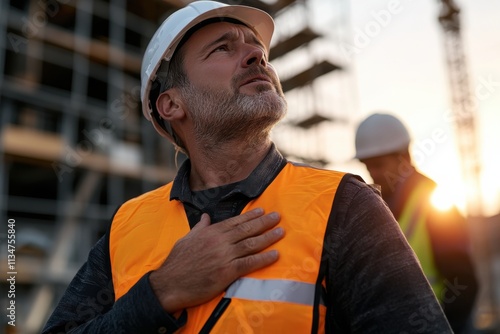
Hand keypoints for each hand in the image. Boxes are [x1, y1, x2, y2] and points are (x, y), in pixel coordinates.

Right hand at [149, 208, 283, 312]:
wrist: (170, 283)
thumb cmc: (177, 262)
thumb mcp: (187, 238)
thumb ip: (200, 227)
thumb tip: (206, 217)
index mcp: (211, 232)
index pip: (235, 221)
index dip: (250, 216)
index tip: (262, 211)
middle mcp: (220, 241)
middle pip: (247, 230)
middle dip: (264, 222)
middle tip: (277, 217)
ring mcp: (224, 256)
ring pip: (251, 244)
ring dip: (268, 237)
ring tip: (280, 232)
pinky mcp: (227, 272)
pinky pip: (249, 263)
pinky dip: (263, 259)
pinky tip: (274, 254)